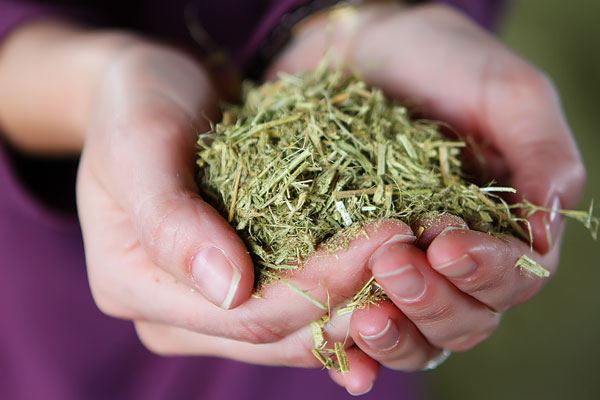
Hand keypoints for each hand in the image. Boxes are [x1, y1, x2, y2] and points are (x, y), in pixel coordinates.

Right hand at [75, 38, 423, 375]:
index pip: (244, 316)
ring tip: (411, 266)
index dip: (319, 288)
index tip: (383, 240)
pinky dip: (342, 302)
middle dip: (349, 297)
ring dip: (356, 306)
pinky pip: (295, 312)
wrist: (152, 94)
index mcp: (132, 286)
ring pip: (293, 333)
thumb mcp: (141, 142)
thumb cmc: (137, 105)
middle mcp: (171, 313)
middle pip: (275, 333)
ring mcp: (206, 307)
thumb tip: (229, 291)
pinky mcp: (238, 288)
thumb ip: (169, 219)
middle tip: (410, 250)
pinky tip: (388, 292)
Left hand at [267, 2, 584, 393]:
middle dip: (434, 302)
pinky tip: (336, 342)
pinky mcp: (347, 268)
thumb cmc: (440, 61)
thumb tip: (549, 232)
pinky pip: (353, 324)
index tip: (447, 244)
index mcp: (502, 226)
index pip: (514, 278)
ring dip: (396, 334)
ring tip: (363, 314)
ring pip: (416, 335)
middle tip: (395, 263)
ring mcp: (400, 269)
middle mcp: (453, 259)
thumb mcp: (505, 94)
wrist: (360, 49)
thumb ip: (542, 155)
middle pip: (465, 320)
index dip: (487, 273)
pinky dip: (352, 348)